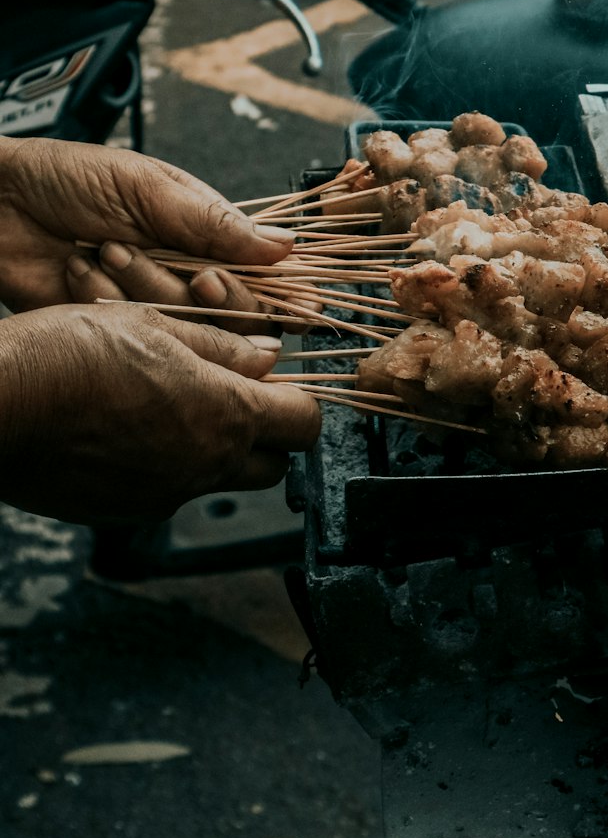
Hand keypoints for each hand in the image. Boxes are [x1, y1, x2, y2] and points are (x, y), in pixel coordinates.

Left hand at [0, 137, 294, 316]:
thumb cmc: (64, 178)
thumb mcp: (147, 187)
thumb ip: (215, 222)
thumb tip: (285, 244)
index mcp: (204, 231)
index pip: (263, 273)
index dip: (270, 290)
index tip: (261, 292)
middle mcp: (184, 270)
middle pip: (232, 312)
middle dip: (204, 294)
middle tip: (189, 276)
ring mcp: (150, 302)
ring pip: (185, 327)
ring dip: (145, 289)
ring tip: (107, 251)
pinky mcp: (115, 329)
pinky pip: (136, 337)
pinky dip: (106, 304)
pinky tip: (80, 272)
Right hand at [0, 303, 320, 523]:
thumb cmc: (72, 355)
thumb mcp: (155, 326)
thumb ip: (222, 347)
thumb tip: (267, 357)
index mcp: (225, 416)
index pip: (305, 424)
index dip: (298, 401)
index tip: (279, 384)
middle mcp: (205, 466)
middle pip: (272, 464)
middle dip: (264, 434)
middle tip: (232, 396)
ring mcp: (166, 495)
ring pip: (220, 480)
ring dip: (216, 450)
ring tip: (173, 407)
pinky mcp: (128, 511)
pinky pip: (170, 491)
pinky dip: (168, 465)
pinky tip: (131, 430)